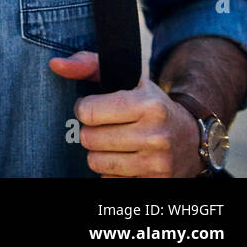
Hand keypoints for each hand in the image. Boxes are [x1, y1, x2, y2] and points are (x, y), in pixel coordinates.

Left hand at [49, 50, 201, 176]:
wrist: (191, 138)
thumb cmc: (150, 103)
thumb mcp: (128, 78)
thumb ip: (88, 65)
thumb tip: (55, 64)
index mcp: (147, 105)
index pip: (87, 112)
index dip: (84, 109)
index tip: (94, 107)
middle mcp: (155, 135)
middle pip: (89, 139)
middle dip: (90, 131)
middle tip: (104, 126)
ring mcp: (157, 162)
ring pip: (96, 162)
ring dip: (98, 152)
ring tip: (112, 142)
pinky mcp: (155, 182)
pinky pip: (110, 180)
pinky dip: (111, 171)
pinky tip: (125, 158)